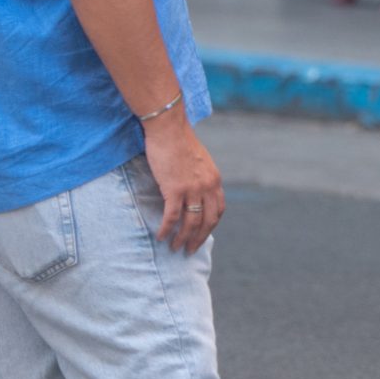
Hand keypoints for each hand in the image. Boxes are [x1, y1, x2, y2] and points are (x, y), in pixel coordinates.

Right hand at [141, 111, 223, 249]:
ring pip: (191, 222)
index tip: (203, 234)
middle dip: (199, 238)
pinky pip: (172, 216)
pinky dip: (167, 229)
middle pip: (208, 221)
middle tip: (191, 250)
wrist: (169, 128)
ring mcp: (192, 188)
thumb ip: (200, 177)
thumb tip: (194, 190)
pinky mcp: (175, 189)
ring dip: (183, 238)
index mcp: (215, 180)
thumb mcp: (199, 161)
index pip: (219, 210)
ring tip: (175, 248)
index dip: (211, 225)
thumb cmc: (179, 141)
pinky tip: (161, 236)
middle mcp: (207, 186)